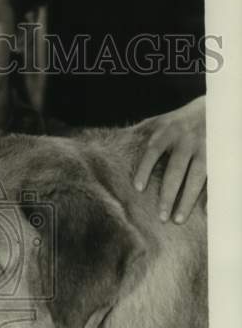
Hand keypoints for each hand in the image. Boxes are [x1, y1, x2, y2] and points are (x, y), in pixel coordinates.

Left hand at [133, 95, 205, 223]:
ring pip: (197, 177)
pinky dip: (210, 195)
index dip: (145, 168)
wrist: (211, 109)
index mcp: (168, 131)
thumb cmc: (176, 123)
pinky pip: (214, 178)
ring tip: (177, 219)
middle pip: (176, 169)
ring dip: (187, 200)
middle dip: (168, 194)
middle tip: (161, 217)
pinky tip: (205, 212)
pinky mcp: (217, 156)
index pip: (154, 150)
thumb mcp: (157, 123)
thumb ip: (138, 133)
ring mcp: (204, 148)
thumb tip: (111, 144)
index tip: (138, 188)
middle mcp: (186, 140)